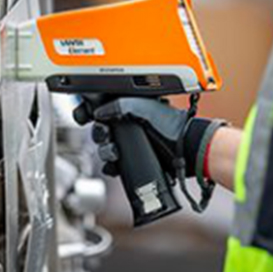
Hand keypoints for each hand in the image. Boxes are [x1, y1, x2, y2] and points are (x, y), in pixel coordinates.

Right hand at [74, 97, 214, 181]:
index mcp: (130, 106)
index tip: (85, 115)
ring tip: (114, 152)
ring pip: (106, 147)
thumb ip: (122, 105)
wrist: (187, 150)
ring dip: (105, 151)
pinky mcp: (133, 159)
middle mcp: (129, 123)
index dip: (90, 110)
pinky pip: (114, 164)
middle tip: (106, 135)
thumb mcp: (146, 108)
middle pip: (101, 128)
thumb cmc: (174, 125)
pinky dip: (111, 166)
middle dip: (99, 133)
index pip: (103, 106)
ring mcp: (131, 142)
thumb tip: (101, 112)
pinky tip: (115, 165)